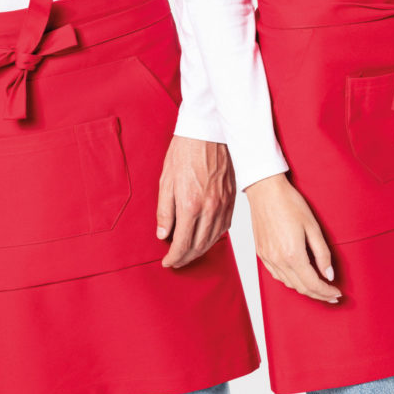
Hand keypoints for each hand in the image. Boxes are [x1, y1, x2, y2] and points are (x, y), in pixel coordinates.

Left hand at [156, 135, 235, 268]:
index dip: (174, 257)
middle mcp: (209, 208)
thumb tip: (163, 234)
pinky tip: (206, 238)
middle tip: (176, 261)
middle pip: (199, 246)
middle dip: (186, 258)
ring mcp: (223, 204)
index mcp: (190, 204)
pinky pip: (224, 227)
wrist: (208, 132)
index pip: (182, 243)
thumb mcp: (166, 180)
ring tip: (189, 253)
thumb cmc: (185, 150)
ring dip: (200, 251)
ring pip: (213, 239)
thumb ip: (164, 211)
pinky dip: (214, 237)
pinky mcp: (231, 199)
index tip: (168, 262)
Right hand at [245, 172, 340, 302]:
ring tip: (318, 288)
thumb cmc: (289, 203)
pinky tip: (298, 277)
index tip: (336, 293)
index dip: (327, 292)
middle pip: (301, 287)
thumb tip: (329, 274)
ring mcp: (267, 258)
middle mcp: (278, 260)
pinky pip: (276, 275)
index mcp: (292, 254)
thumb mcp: (313, 226)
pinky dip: (290, 281)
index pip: (313, 284)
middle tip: (331, 295)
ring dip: (305, 289)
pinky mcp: (261, 253)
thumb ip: (322, 253)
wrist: (265, 190)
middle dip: (319, 295)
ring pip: (288, 284)